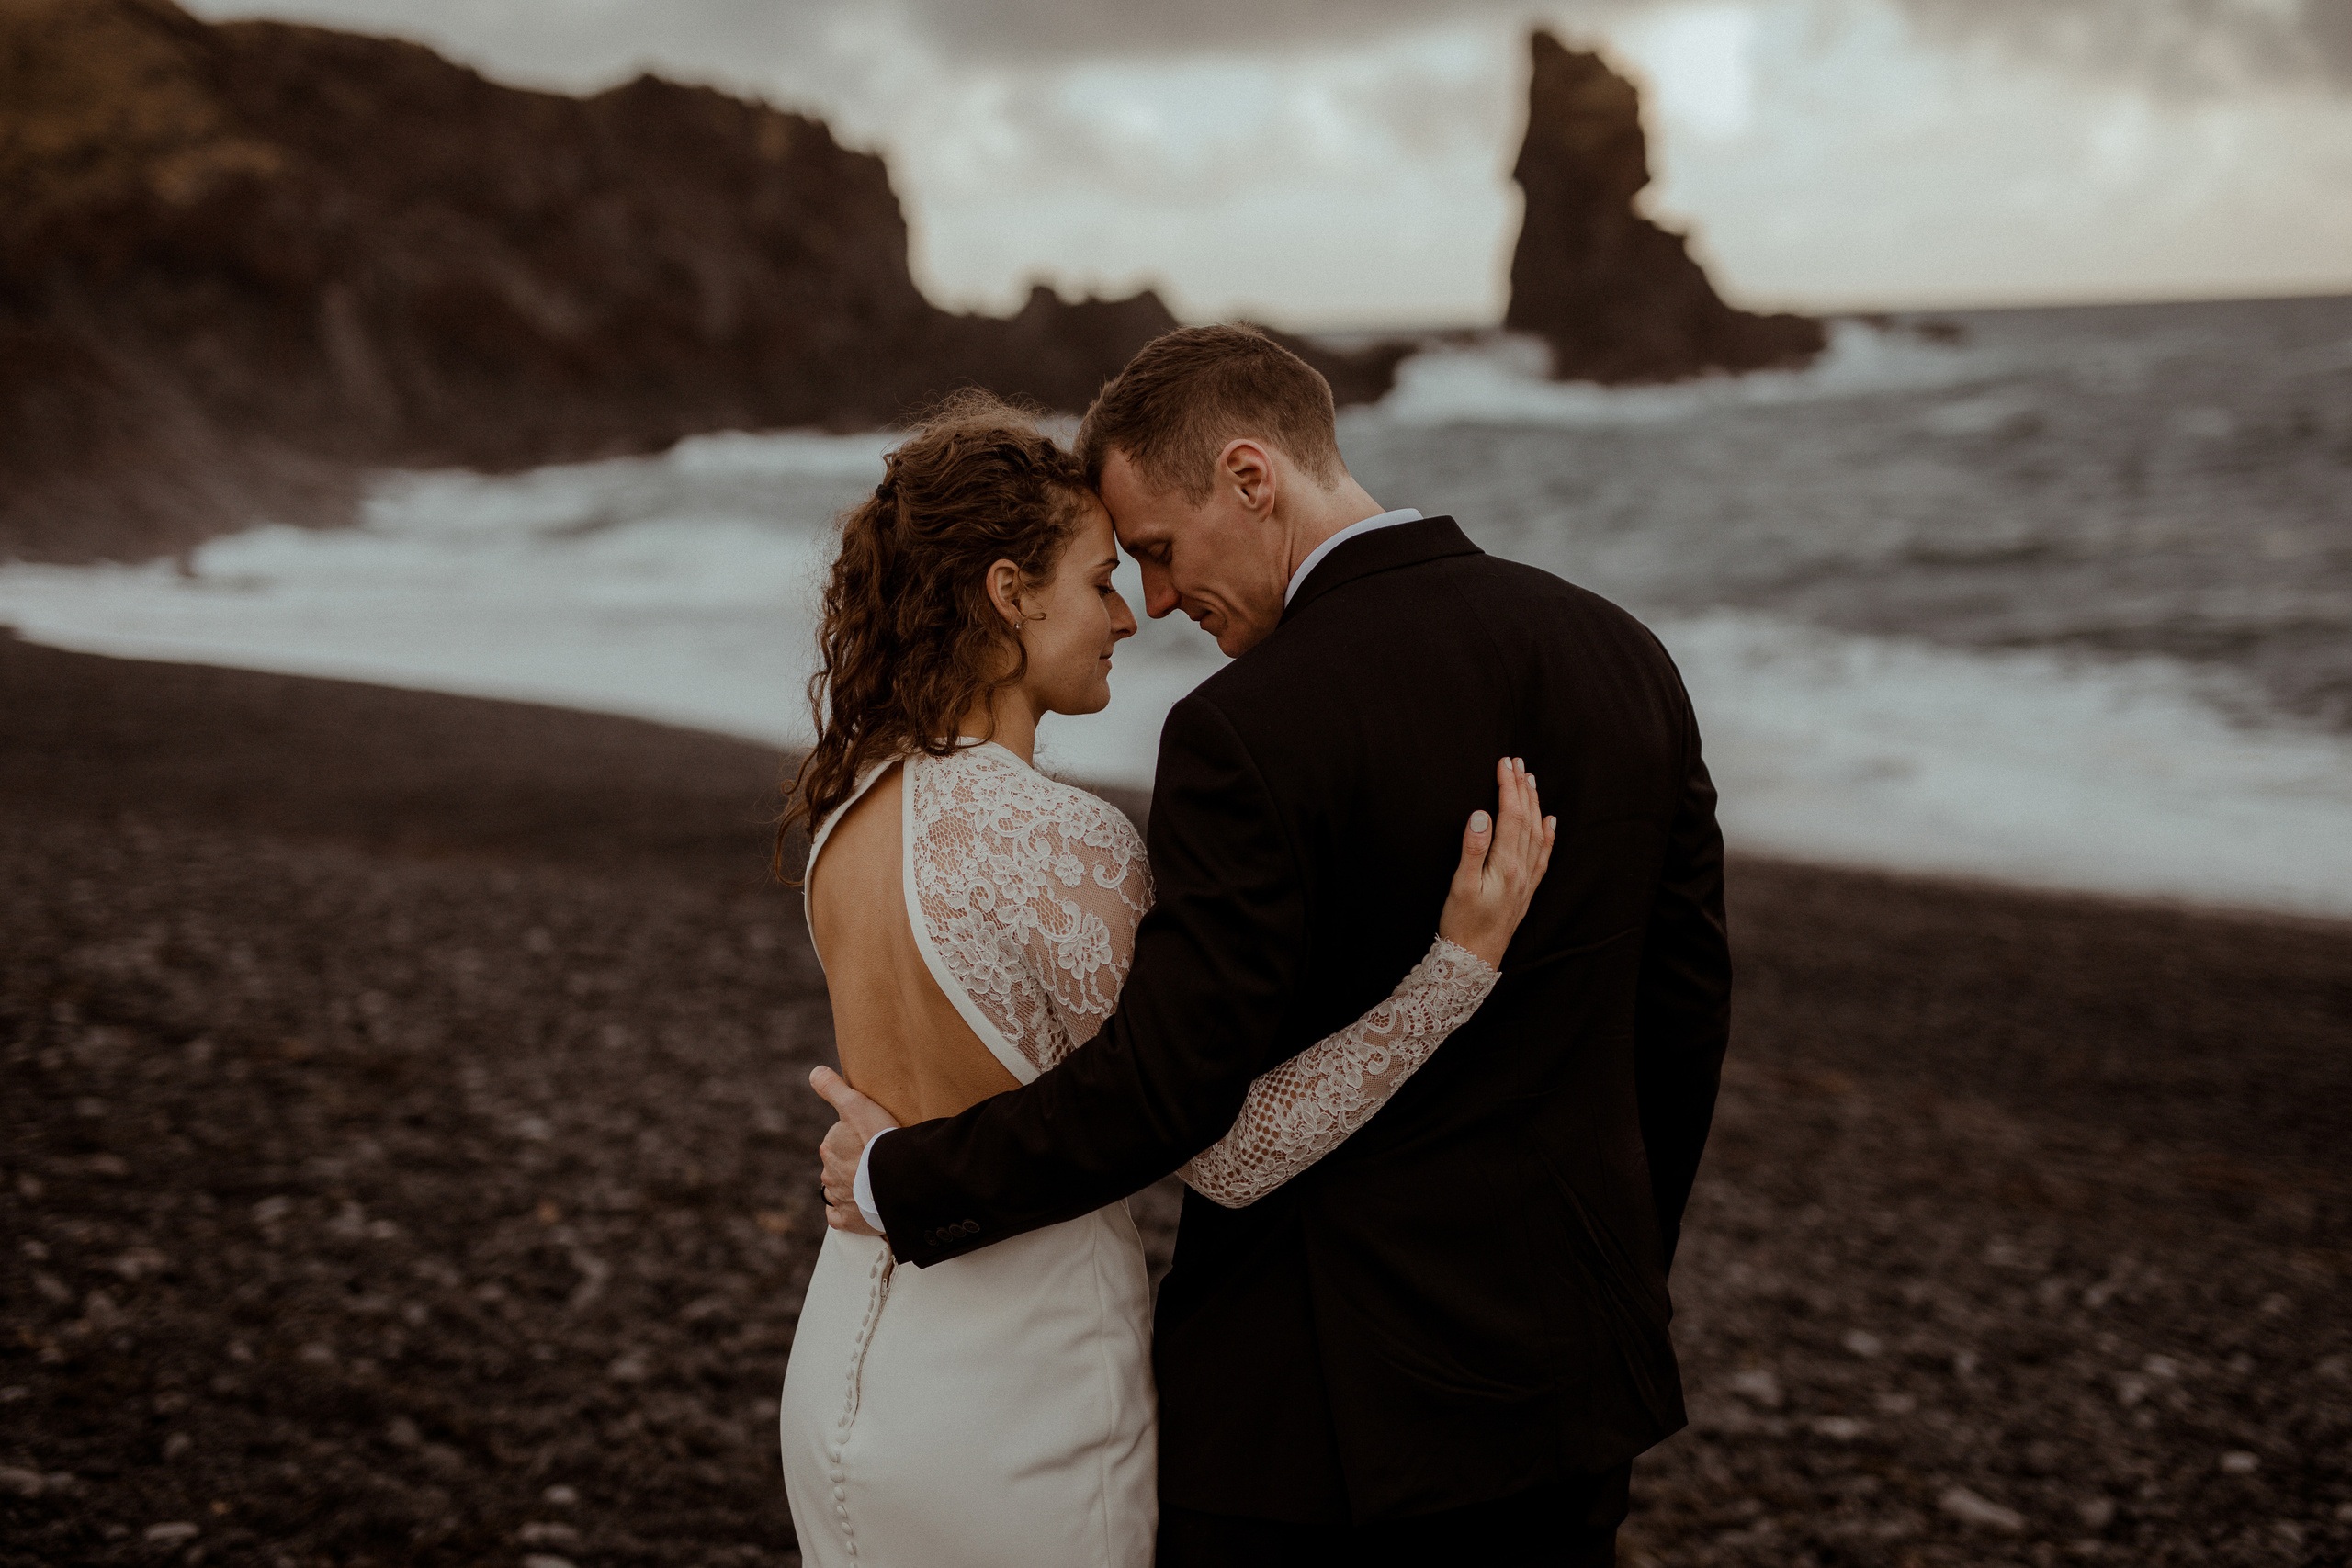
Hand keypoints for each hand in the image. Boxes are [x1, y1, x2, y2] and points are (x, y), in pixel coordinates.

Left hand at [809, 1065, 900, 1237]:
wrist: (898, 1178)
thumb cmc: (879, 1139)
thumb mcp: (856, 1104)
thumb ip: (833, 1087)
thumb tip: (814, 1072)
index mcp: (829, 1149)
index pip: (838, 1144)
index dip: (855, 1141)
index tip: (872, 1141)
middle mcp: (829, 1176)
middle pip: (839, 1168)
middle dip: (852, 1166)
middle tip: (876, 1163)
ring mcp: (838, 1200)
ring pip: (839, 1192)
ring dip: (852, 1189)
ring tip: (874, 1185)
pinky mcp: (849, 1222)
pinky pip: (839, 1218)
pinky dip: (847, 1213)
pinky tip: (860, 1207)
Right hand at [1437, 756, 1556, 968]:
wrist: (1474, 961)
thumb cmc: (1462, 924)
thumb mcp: (1460, 885)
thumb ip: (1472, 848)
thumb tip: (1481, 813)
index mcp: (1506, 865)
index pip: (1510, 815)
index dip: (1507, 787)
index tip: (1503, 763)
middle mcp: (1522, 870)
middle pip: (1527, 820)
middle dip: (1522, 788)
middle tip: (1516, 762)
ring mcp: (1527, 881)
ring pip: (1538, 834)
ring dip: (1534, 805)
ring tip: (1530, 781)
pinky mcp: (1526, 890)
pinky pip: (1543, 856)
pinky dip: (1548, 835)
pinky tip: (1549, 822)